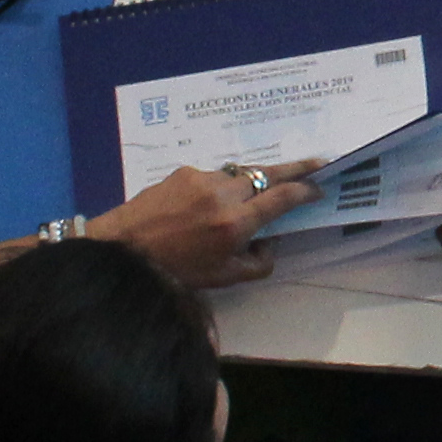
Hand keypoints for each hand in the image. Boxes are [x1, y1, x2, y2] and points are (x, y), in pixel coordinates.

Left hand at [98, 154, 324, 292]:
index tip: (319, 188)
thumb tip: (270, 244)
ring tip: (248, 199)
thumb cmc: (176, 270)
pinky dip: (220, 188)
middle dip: (296, 169)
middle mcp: (224, 194)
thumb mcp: (222, 278)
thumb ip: (257, 263)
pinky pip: (214, 177)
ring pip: (239, 175)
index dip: (305, 191)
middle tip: (318, 162)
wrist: (123, 249)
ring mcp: (203, 178)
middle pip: (268, 174)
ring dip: (250, 183)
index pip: (281, 198)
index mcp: (235, 223)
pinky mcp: (184, 172)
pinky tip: (206, 207)